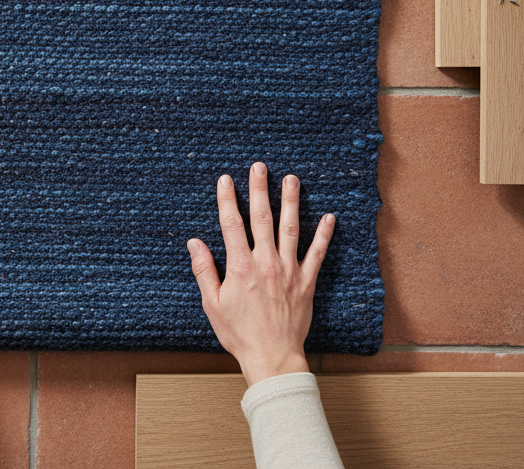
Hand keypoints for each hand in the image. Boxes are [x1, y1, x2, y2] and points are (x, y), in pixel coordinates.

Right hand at [187, 165, 334, 386]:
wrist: (272, 356)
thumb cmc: (239, 333)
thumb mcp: (212, 304)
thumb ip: (204, 270)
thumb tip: (194, 243)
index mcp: (240, 267)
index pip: (231, 224)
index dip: (227, 199)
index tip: (225, 180)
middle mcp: (265, 263)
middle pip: (261, 218)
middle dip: (259, 189)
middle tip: (259, 167)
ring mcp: (288, 271)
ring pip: (290, 228)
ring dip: (291, 202)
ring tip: (291, 179)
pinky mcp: (306, 282)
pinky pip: (317, 254)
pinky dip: (324, 235)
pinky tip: (329, 217)